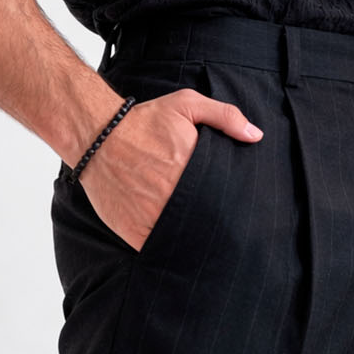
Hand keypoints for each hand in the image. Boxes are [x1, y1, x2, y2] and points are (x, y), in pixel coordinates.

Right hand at [78, 88, 262, 251]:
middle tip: (224, 223)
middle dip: (216, 222)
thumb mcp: (186, 105)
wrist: (97, 136)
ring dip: (193, 238)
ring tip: (201, 233)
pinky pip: (159, 249)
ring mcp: (153, 218)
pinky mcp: (135, 233)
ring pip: (184, 238)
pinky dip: (168, 247)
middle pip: (207, 220)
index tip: (236, 205)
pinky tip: (176, 241)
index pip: (225, 197)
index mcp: (192, 169)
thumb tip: (256, 135)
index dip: (232, 204)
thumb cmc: (144, 120)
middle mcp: (174, 197)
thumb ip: (224, 116)